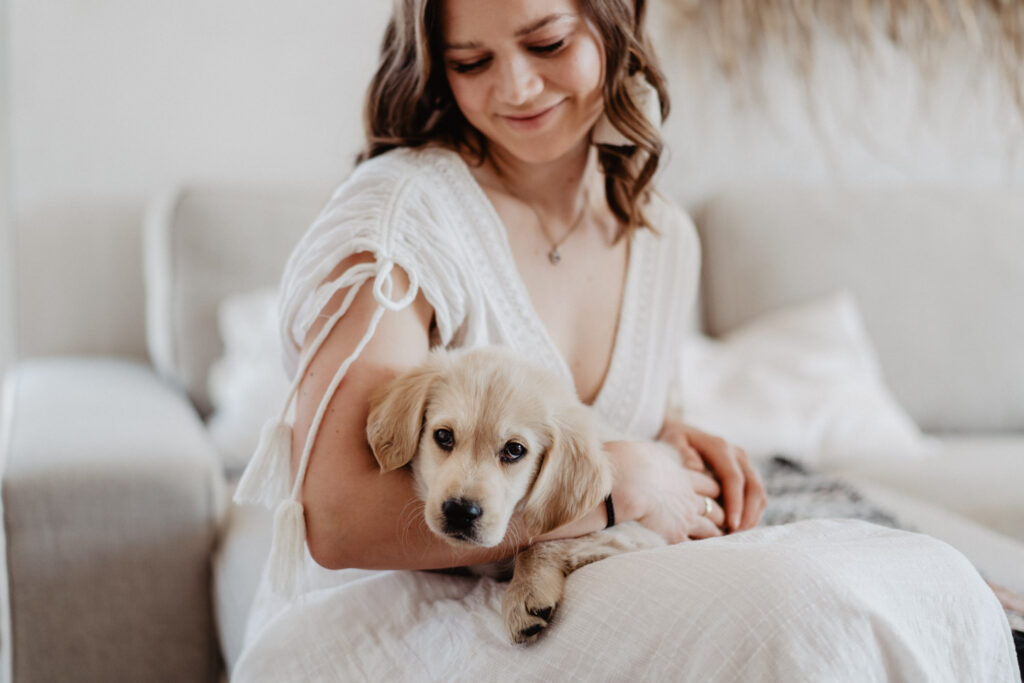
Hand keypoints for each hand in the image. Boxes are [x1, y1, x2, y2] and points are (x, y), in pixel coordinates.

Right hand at [605, 440, 722, 542]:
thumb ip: (649, 459)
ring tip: (714, 541)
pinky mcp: (675, 536)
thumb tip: (639, 457)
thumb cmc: (626, 463)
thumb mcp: (643, 452)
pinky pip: (693, 546)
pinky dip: (696, 550)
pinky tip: (697, 555)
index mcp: (681, 476)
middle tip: (719, 522)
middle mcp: (688, 498)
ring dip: (713, 534)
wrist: (623, 482)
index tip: (714, 496)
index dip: (712, 490)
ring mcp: (685, 518)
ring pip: (711, 529)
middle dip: (719, 514)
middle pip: (714, 507)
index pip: (707, 484)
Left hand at [658, 419, 765, 531]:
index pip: (734, 478)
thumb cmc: (672, 442)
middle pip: (754, 488)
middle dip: (748, 514)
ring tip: (734, 535)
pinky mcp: (746, 475)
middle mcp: (737, 455)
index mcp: (721, 447)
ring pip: (759, 494)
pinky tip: (736, 528)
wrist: (679, 435)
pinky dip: (750, 514)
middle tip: (734, 535)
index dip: (735, 503)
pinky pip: (756, 497)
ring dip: (751, 517)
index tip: (731, 524)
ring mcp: (745, 465)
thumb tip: (697, 468)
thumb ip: (682, 453)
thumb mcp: (672, 441)